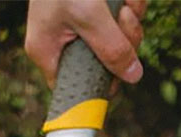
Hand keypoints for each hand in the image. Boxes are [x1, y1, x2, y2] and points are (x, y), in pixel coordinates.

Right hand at [25, 0, 145, 87]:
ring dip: (131, 19)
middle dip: (123, 42)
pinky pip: (124, 16)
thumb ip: (110, 48)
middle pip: (104, 62)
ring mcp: (83, 23)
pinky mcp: (100, 6)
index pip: (74, 85)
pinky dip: (132, 3)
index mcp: (48, 50)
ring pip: (119, 38)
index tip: (119, 77)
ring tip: (125, 1)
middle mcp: (64, 40)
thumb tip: (132, 76)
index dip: (99, 84)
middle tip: (124, 19)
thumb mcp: (88, 13)